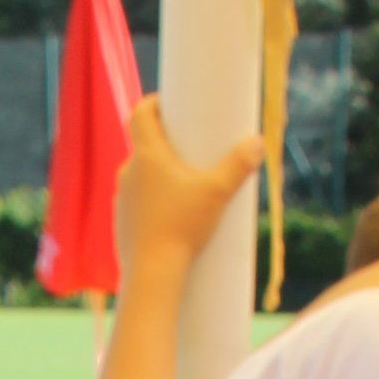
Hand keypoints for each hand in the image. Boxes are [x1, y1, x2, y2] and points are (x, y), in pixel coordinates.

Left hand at [114, 98, 264, 277]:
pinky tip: (171, 210)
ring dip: (159, 172)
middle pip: (143, 144)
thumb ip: (239, 165)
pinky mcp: (121, 223)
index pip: (140, 114)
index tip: (169, 102)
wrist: (152, 275)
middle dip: (166, 140)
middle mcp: (128, 173)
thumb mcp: (218, 193)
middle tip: (190, 144)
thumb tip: (257, 142)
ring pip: (140, 175)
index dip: (153, 102)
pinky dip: (152, 199)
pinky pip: (137, 201)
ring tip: (186, 180)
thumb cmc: (182, 228)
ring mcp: (121, 199)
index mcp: (146, 156)